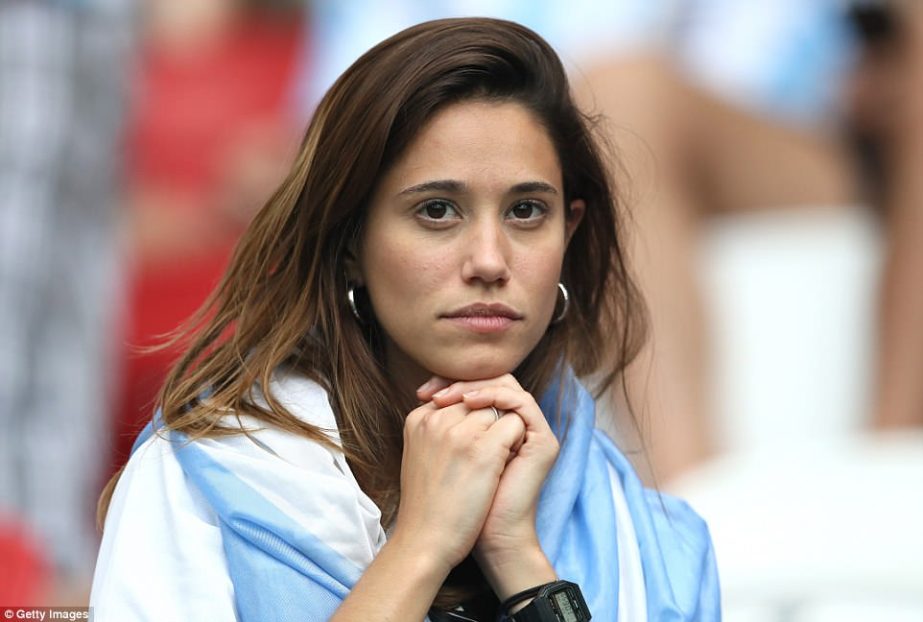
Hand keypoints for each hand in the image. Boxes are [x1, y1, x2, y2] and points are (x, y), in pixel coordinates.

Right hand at [391, 392, 526, 574]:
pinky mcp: (483, 449)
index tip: (470, 447)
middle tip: (485, 456)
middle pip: (479, 398)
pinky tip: (505, 466)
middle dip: (490, 420)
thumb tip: (471, 410)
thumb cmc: (428, 505)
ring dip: (504, 431)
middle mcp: (436, 418)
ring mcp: (459, 432)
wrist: (426, 542)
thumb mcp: (422, 455)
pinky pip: (514, 424)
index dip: (473, 417)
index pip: (458, 395)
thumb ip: (438, 429)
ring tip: (494, 463)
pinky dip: (517, 443)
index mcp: (418, 418)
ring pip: (500, 408)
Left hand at [418, 375, 558, 567]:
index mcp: (495, 429)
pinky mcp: (542, 442)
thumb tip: (423, 393)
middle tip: (434, 392)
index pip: (480, 387)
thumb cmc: (457, 503)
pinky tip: (470, 402)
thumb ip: (445, 423)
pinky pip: (522, 402)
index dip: (451, 384)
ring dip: (477, 386)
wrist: (483, 536)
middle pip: (494, 381)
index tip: (422, 391)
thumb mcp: (445, 453)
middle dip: (462, 382)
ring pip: (507, 386)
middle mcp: (516, 427)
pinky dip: (495, 396)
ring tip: (449, 396)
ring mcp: (533, 433)